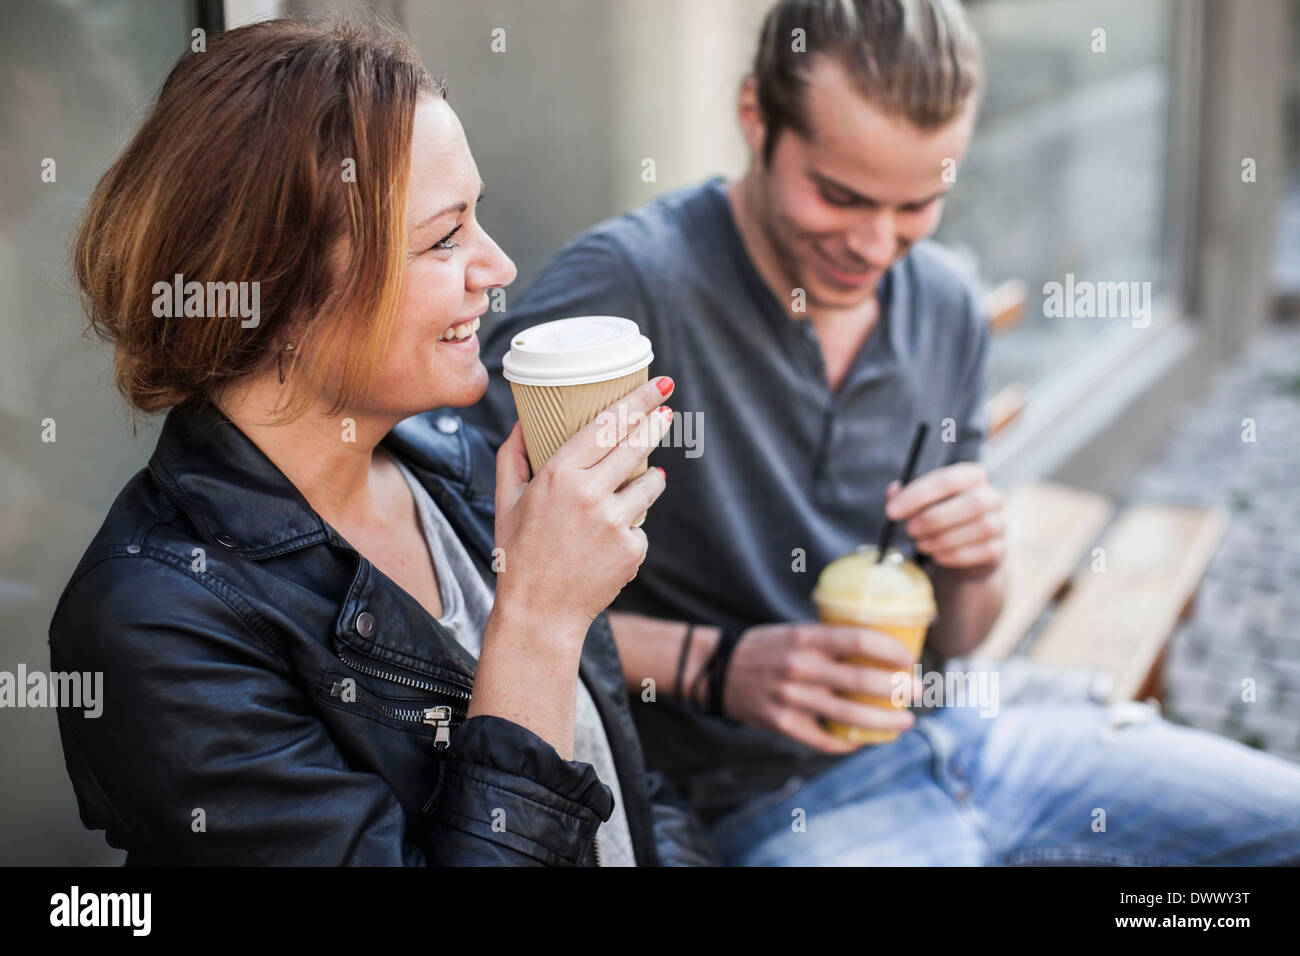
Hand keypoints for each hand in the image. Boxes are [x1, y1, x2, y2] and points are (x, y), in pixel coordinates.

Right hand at [491, 377, 673, 639]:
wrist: (539, 613)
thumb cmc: (518, 554)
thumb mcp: (505, 501)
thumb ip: (511, 455)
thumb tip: (522, 419)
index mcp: (558, 475)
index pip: (607, 425)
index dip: (637, 401)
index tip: (658, 385)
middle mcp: (589, 493)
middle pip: (636, 444)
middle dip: (656, 423)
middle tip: (667, 411)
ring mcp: (614, 522)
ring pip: (651, 483)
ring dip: (651, 478)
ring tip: (640, 482)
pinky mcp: (632, 548)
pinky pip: (641, 523)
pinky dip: (631, 526)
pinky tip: (610, 540)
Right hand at [719, 623, 925, 752]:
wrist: (714, 669)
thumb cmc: (764, 647)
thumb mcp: (795, 632)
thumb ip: (829, 640)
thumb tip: (878, 647)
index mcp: (805, 639)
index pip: (859, 640)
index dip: (891, 649)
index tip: (909, 658)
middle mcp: (799, 668)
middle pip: (863, 682)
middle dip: (899, 689)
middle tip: (917, 691)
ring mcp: (791, 699)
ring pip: (850, 717)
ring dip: (885, 722)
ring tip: (905, 722)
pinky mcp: (782, 724)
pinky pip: (824, 740)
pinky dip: (848, 742)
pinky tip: (863, 740)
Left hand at [886, 462, 1004, 571]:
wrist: (965, 548)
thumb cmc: (941, 517)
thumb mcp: (921, 502)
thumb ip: (905, 496)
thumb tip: (894, 491)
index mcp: (972, 476)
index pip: (947, 479)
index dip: (917, 495)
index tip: (892, 511)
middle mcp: (992, 497)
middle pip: (972, 503)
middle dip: (933, 518)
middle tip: (909, 530)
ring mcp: (1000, 524)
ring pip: (980, 528)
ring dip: (942, 539)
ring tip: (921, 543)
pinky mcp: (999, 550)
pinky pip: (981, 552)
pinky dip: (953, 555)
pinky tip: (937, 555)